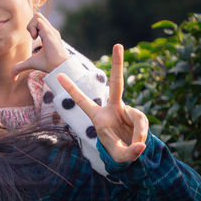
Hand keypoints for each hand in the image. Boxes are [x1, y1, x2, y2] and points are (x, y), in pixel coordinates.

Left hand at [12, 11, 69, 75]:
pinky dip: (33, 27)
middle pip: (37, 15)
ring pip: (37, 16)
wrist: (57, 67)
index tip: (33, 38)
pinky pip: (38, 21)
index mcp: (47, 34)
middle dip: (30, 24)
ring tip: (34, 37)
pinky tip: (35, 37)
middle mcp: (50, 30)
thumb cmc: (47, 64)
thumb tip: (12, 78)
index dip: (31, 27)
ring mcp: (50, 30)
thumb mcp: (30, 64)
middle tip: (32, 36)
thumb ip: (20, 67)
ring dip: (31, 25)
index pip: (38, 21)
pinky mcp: (49, 31)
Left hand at [57, 44, 149, 162]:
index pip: (82, 101)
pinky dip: (141, 137)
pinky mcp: (139, 117)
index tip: (59, 76)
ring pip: (137, 119)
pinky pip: (142, 125)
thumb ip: (128, 152)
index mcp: (98, 116)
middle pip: (118, 83)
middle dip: (118, 64)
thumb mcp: (118, 155)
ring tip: (135, 147)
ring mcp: (128, 110)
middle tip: (118, 45)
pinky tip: (139, 145)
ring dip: (137, 134)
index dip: (71, 89)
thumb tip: (142, 145)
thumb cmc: (119, 150)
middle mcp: (114, 109)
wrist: (132, 151)